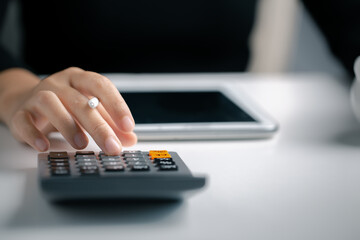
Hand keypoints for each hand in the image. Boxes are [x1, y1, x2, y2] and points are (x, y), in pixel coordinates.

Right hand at [4, 67, 136, 154]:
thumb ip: (110, 123)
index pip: (101, 85)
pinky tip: (45, 146)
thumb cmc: (63, 106)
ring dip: (68, 125)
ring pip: (51, 104)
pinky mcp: (20, 112)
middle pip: (80, 101)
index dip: (116, 105)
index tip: (128, 125)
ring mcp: (37, 95)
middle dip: (99, 126)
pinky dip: (34, 133)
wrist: (24, 102)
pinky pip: (24, 120)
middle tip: (111, 146)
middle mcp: (59, 84)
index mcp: (79, 79)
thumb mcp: (89, 111)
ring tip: (81, 144)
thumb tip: (130, 139)